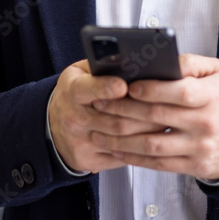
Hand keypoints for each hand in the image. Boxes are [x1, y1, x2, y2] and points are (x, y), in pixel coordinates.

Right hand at [48, 59, 167, 172]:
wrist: (51, 125)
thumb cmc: (75, 93)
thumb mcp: (80, 73)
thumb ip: (101, 66)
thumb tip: (131, 59)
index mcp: (72, 91)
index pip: (88, 89)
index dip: (106, 88)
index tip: (125, 85)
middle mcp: (74, 118)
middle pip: (114, 119)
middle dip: (143, 114)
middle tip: (165, 107)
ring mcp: (80, 142)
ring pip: (121, 140)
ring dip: (147, 132)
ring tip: (167, 122)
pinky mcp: (88, 160)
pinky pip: (119, 157)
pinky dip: (139, 150)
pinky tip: (153, 140)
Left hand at [88, 54, 218, 180]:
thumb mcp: (217, 72)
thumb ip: (190, 63)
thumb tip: (164, 60)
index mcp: (212, 96)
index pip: (180, 92)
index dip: (152, 89)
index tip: (128, 86)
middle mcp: (206, 124)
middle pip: (158, 117)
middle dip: (123, 110)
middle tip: (99, 104)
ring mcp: (199, 148)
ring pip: (152, 145)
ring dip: (120, 139)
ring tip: (98, 130)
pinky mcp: (194, 166)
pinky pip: (158, 164)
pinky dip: (134, 158)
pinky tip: (116, 149)